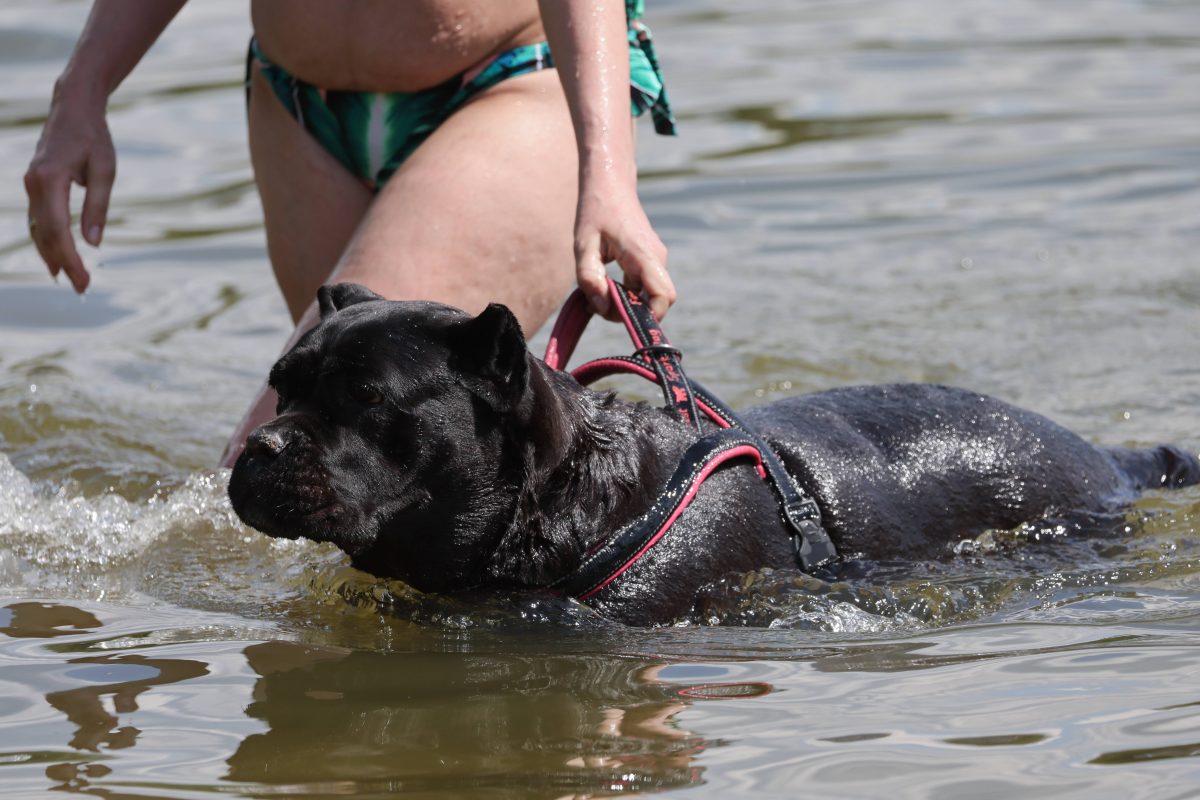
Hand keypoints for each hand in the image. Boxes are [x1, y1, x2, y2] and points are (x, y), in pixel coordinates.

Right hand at [24, 88, 114, 292]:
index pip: (59, 230)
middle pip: (45, 234)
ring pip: (36, 229)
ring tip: (67, 279)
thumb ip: (97, 207)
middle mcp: (33, 184)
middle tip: (81, 289)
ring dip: (50, 255)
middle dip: (62, 264)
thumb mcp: (105, 171)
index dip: (71, 260)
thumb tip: (93, 243)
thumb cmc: (94, 138)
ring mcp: (30, 185)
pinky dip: (46, 240)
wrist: (73, 109)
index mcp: (50, 179)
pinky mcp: (34, 186)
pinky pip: (37, 219)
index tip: (84, 281)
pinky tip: (56, 256)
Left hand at [573, 178, 674, 321]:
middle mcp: (656, 259)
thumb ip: (588, 278)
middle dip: (629, 313)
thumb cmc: (595, 211)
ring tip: (596, 292)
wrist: (610, 183)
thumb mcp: (583, 245)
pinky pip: (641, 287)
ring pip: (647, 296)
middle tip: (598, 303)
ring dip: (624, 303)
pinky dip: (624, 293)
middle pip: (656, 302)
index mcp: (644, 254)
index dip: (649, 317)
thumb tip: (601, 306)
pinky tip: (602, 283)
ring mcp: (654, 260)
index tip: (622, 318)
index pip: (663, 296)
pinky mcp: (647, 261)